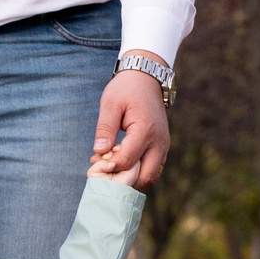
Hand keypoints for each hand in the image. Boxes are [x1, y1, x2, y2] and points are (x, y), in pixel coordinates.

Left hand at [91, 57, 170, 184]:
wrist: (146, 78)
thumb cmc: (126, 89)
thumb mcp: (110, 104)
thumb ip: (105, 129)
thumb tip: (99, 153)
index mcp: (145, 130)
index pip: (127, 161)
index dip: (110, 166)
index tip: (96, 161)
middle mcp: (159, 141)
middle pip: (144, 177)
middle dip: (124, 179)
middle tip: (106, 170)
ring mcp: (163, 145)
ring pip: (151, 176)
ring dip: (132, 177)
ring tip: (113, 165)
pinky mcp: (162, 146)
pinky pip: (153, 168)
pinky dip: (139, 171)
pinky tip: (122, 161)